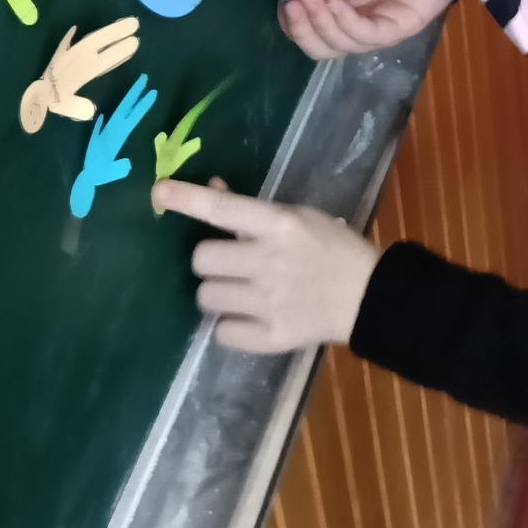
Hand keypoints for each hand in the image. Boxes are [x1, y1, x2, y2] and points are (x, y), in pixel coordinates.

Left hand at [152, 178, 379, 351]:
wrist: (369, 297)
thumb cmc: (332, 248)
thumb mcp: (298, 217)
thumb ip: (252, 210)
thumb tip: (209, 189)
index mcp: (280, 225)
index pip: (223, 208)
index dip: (187, 198)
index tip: (158, 190)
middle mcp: (269, 262)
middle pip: (202, 259)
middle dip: (211, 260)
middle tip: (232, 263)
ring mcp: (268, 303)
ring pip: (205, 296)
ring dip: (218, 292)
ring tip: (242, 291)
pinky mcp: (270, 337)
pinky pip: (222, 332)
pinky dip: (232, 325)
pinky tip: (251, 317)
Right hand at [279, 0, 460, 57]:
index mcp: (336, 8)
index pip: (307, 30)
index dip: (292, 22)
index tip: (283, 2)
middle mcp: (352, 25)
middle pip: (319, 46)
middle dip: (302, 29)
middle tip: (294, 5)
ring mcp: (374, 31)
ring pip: (339, 45)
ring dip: (321, 24)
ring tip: (313, 0)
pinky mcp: (396, 31)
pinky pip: (365, 36)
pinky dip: (346, 23)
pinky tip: (335, 5)